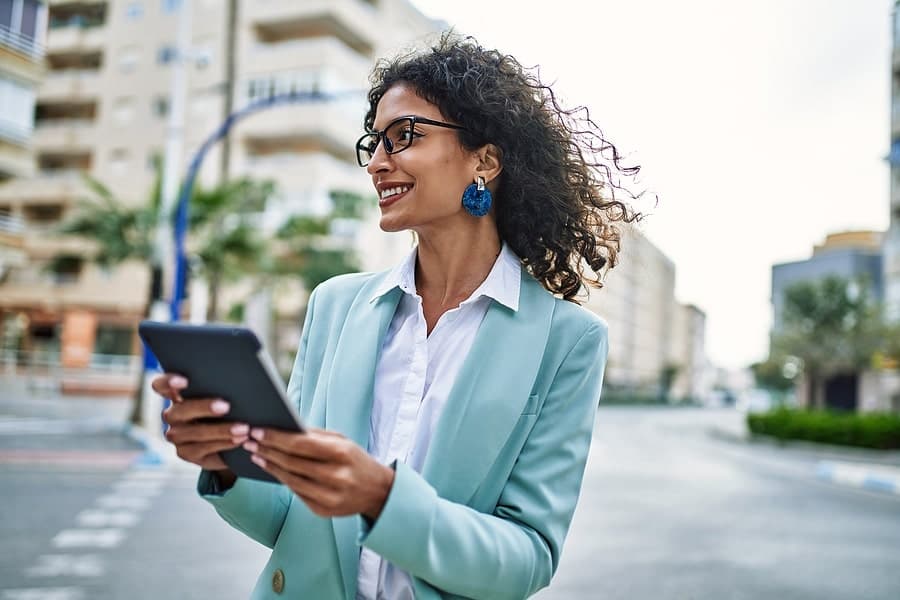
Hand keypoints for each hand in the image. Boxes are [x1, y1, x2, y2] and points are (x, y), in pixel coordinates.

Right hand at [152, 373, 246, 475]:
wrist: (228, 443)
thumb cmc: (225, 412)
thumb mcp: (222, 398)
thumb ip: (220, 389)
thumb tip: (239, 381)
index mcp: (177, 395)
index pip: (161, 386)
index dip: (168, 382)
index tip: (184, 381)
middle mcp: (173, 415)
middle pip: (180, 410)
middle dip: (203, 407)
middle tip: (226, 406)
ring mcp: (177, 436)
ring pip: (194, 432)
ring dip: (221, 430)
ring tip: (243, 428)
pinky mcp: (186, 453)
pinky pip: (203, 448)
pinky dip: (224, 443)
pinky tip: (239, 440)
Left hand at [243, 428, 394, 520]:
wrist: (378, 491)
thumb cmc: (355, 460)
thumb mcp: (342, 441)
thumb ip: (315, 435)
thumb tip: (283, 428)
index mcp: (342, 453)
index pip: (301, 445)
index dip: (276, 438)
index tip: (257, 430)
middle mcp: (337, 477)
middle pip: (292, 463)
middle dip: (268, 450)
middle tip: (250, 441)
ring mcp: (330, 497)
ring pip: (291, 480)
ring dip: (270, 466)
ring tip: (256, 455)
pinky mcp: (324, 511)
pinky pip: (297, 493)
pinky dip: (282, 480)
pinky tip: (272, 469)